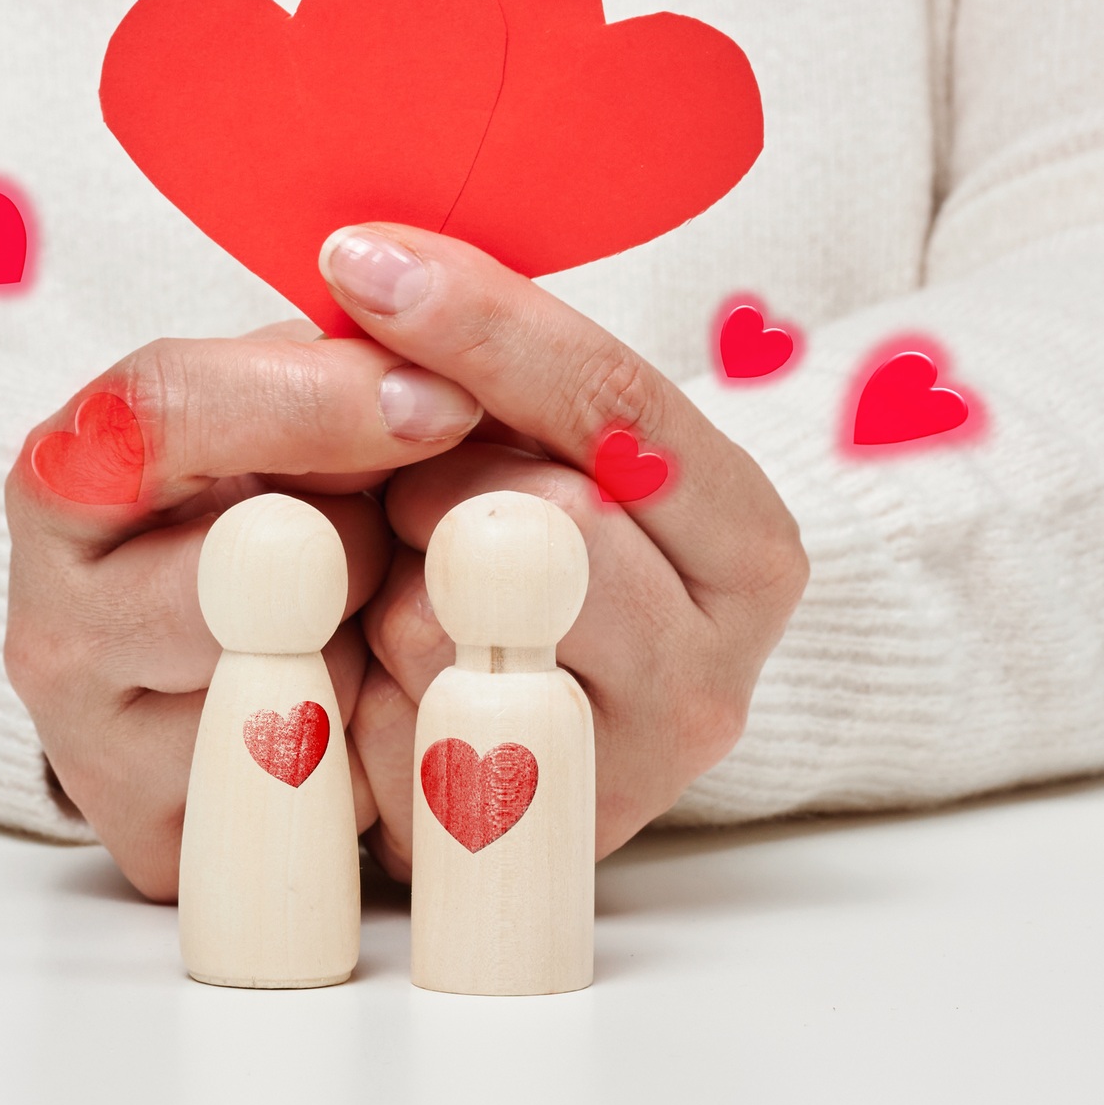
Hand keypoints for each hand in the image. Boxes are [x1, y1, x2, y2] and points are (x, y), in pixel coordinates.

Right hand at [3, 323, 480, 899]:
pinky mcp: (160, 841)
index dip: (321, 399)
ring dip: (375, 646)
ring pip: (300, 683)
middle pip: (250, 566)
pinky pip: (325, 793)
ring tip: (364, 622)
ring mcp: (95, 743)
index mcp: (68, 474)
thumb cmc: (257, 501)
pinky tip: (357, 708)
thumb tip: (435, 384)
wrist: (192, 659)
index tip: (441, 403)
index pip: (167, 410)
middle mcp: (53, 618)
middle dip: (363, 542)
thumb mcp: (277, 398)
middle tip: (388, 532)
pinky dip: (377, 748)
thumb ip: (334, 371)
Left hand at [320, 226, 808, 880]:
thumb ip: (494, 363)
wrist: (534, 724)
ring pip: (454, 626)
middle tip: (406, 479)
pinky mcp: (516, 845)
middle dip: (437, 475)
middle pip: (547, 521)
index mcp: (749, 544)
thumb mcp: (550, 439)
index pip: (615, 403)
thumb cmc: (535, 541)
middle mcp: (715, 673)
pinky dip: (354, 678)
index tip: (359, 259)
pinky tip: (380, 666)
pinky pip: (389, 728)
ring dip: (388, 577)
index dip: (480, 323)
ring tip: (406, 580)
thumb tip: (365, 275)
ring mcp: (624, 774)